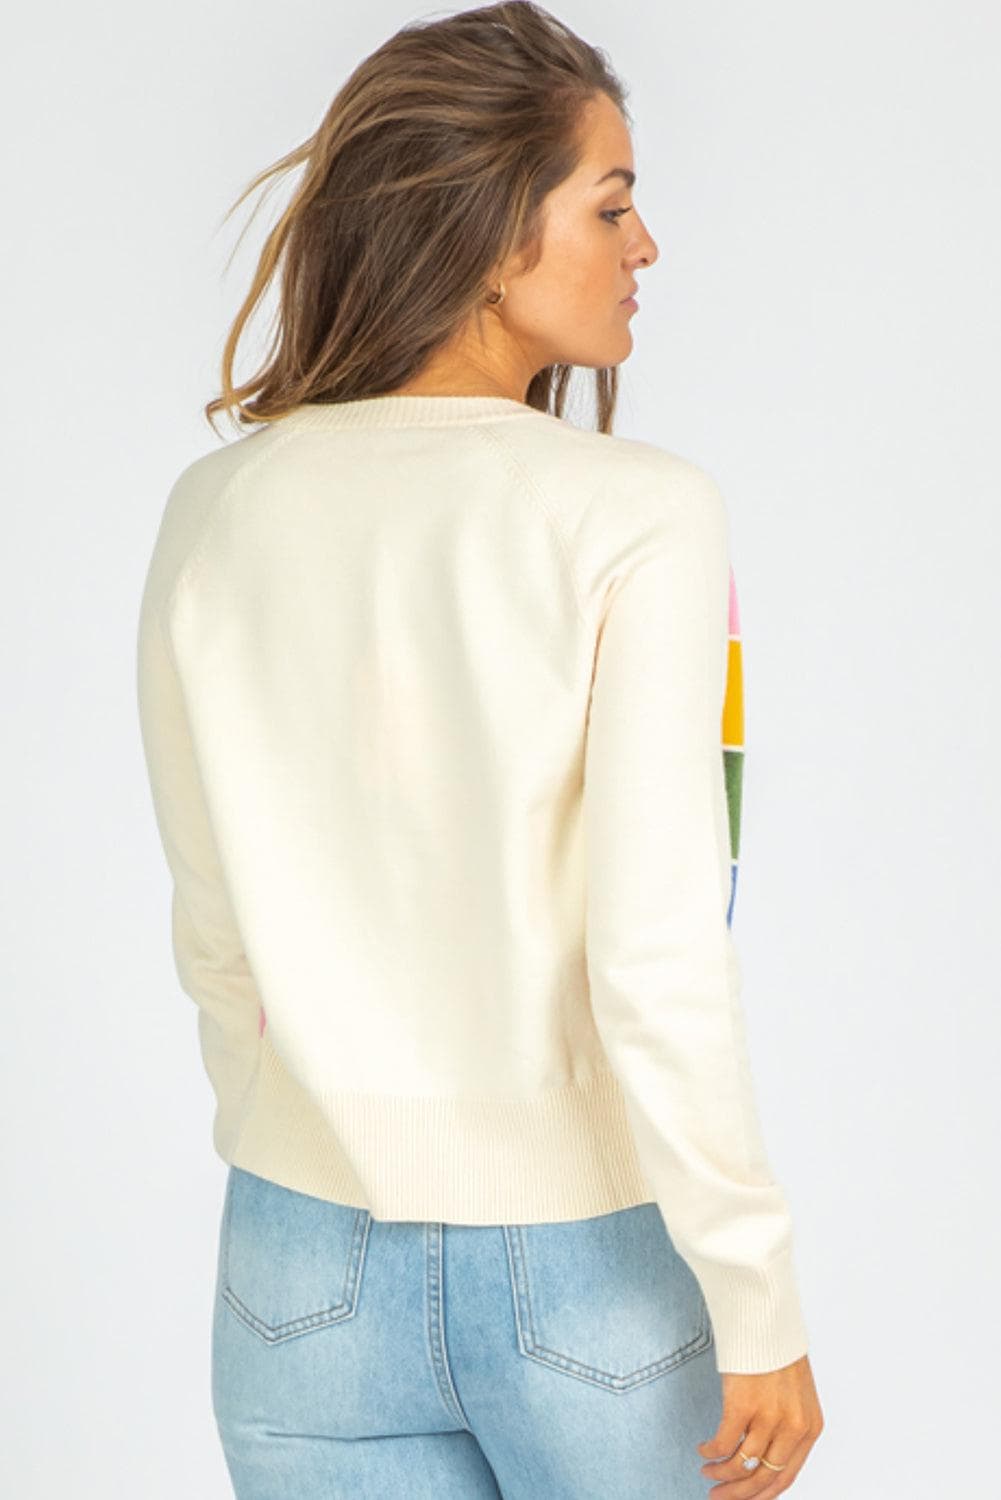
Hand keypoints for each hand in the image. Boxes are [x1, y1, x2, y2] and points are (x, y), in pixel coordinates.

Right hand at [696, 1353, 822, 1495]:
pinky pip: (723, 1444)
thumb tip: (766, 1457)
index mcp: (810, 1428)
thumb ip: (788, 1425)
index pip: (786, 1478)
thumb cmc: (778, 1351)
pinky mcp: (742, 1406)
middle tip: (717, 1498)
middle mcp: (793, 1428)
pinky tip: (703, 1449)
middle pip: (763, 1478)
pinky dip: (711, 1452)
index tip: (742, 1499)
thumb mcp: (796, 1394)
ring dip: (720, 1475)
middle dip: (737, 1495)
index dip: (761, 1495)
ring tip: (707, 1472)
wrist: (767, 1317)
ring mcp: (768, 1418)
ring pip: (741, 1466)